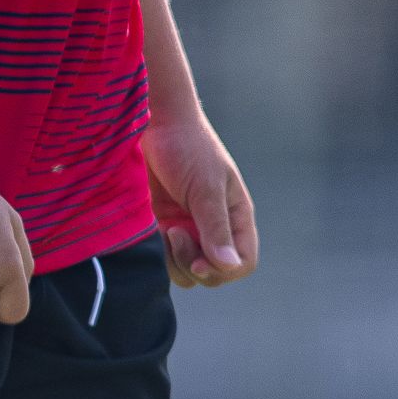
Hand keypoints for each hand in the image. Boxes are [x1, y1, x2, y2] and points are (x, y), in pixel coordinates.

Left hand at [141, 113, 257, 289]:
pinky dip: (160, 254)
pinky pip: (166, 258)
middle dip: (194, 264)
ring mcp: (190, 229)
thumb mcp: (205, 188)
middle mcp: (215, 227)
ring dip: (175, 260)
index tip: (200, 262)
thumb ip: (216, 228)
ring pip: (188, 271)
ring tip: (167, 229)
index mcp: (236, 217)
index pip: (243, 263)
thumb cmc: (187, 148)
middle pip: (214, 273)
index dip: (224, 271)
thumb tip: (229, 266)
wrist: (154, 125)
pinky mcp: (165, 226)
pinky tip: (155, 229)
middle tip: (175, 233)